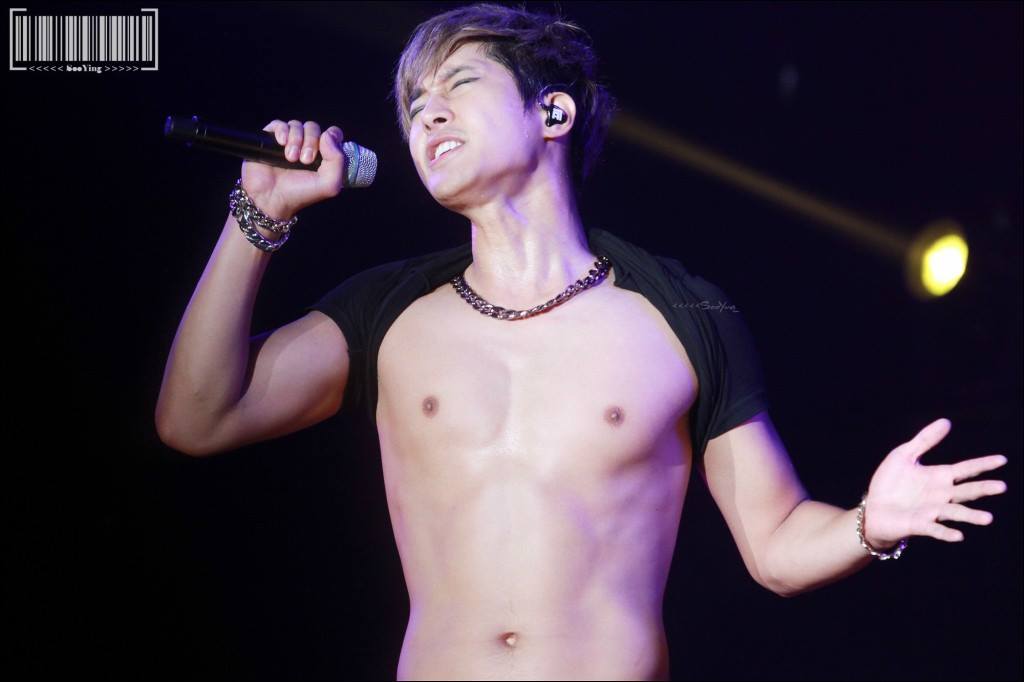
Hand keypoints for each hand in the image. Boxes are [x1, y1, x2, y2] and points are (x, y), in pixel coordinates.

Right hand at [240, 119, 347, 219]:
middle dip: (311, 141)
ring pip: (297, 125)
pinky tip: (281, 143)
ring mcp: (289, 142)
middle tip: (305, 160)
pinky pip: (279, 124)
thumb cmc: (301, 193)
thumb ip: (338, 160)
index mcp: (323, 155)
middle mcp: (306, 146)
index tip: (325, 148)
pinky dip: (282, 131)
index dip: (331, 136)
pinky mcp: (271, 140)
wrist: (272, 198)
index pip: (333, 133)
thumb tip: (327, 134)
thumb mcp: (330, 184)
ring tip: (291, 158)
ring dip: (296, 139)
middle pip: (313, 128)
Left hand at [863, 418, 1007, 546]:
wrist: (873, 508)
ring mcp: (931, 511)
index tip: (1002, 459)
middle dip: (983, 489)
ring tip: (987, 518)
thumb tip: (946, 421)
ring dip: (970, 515)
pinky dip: (945, 532)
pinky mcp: (918, 525)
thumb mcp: (904, 455)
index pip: (966, 470)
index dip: (983, 464)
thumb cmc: (891, 482)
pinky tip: (958, 535)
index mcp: (939, 477)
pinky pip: (934, 529)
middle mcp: (941, 495)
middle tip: (1002, 486)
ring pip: (955, 512)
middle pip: (966, 491)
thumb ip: (925, 440)